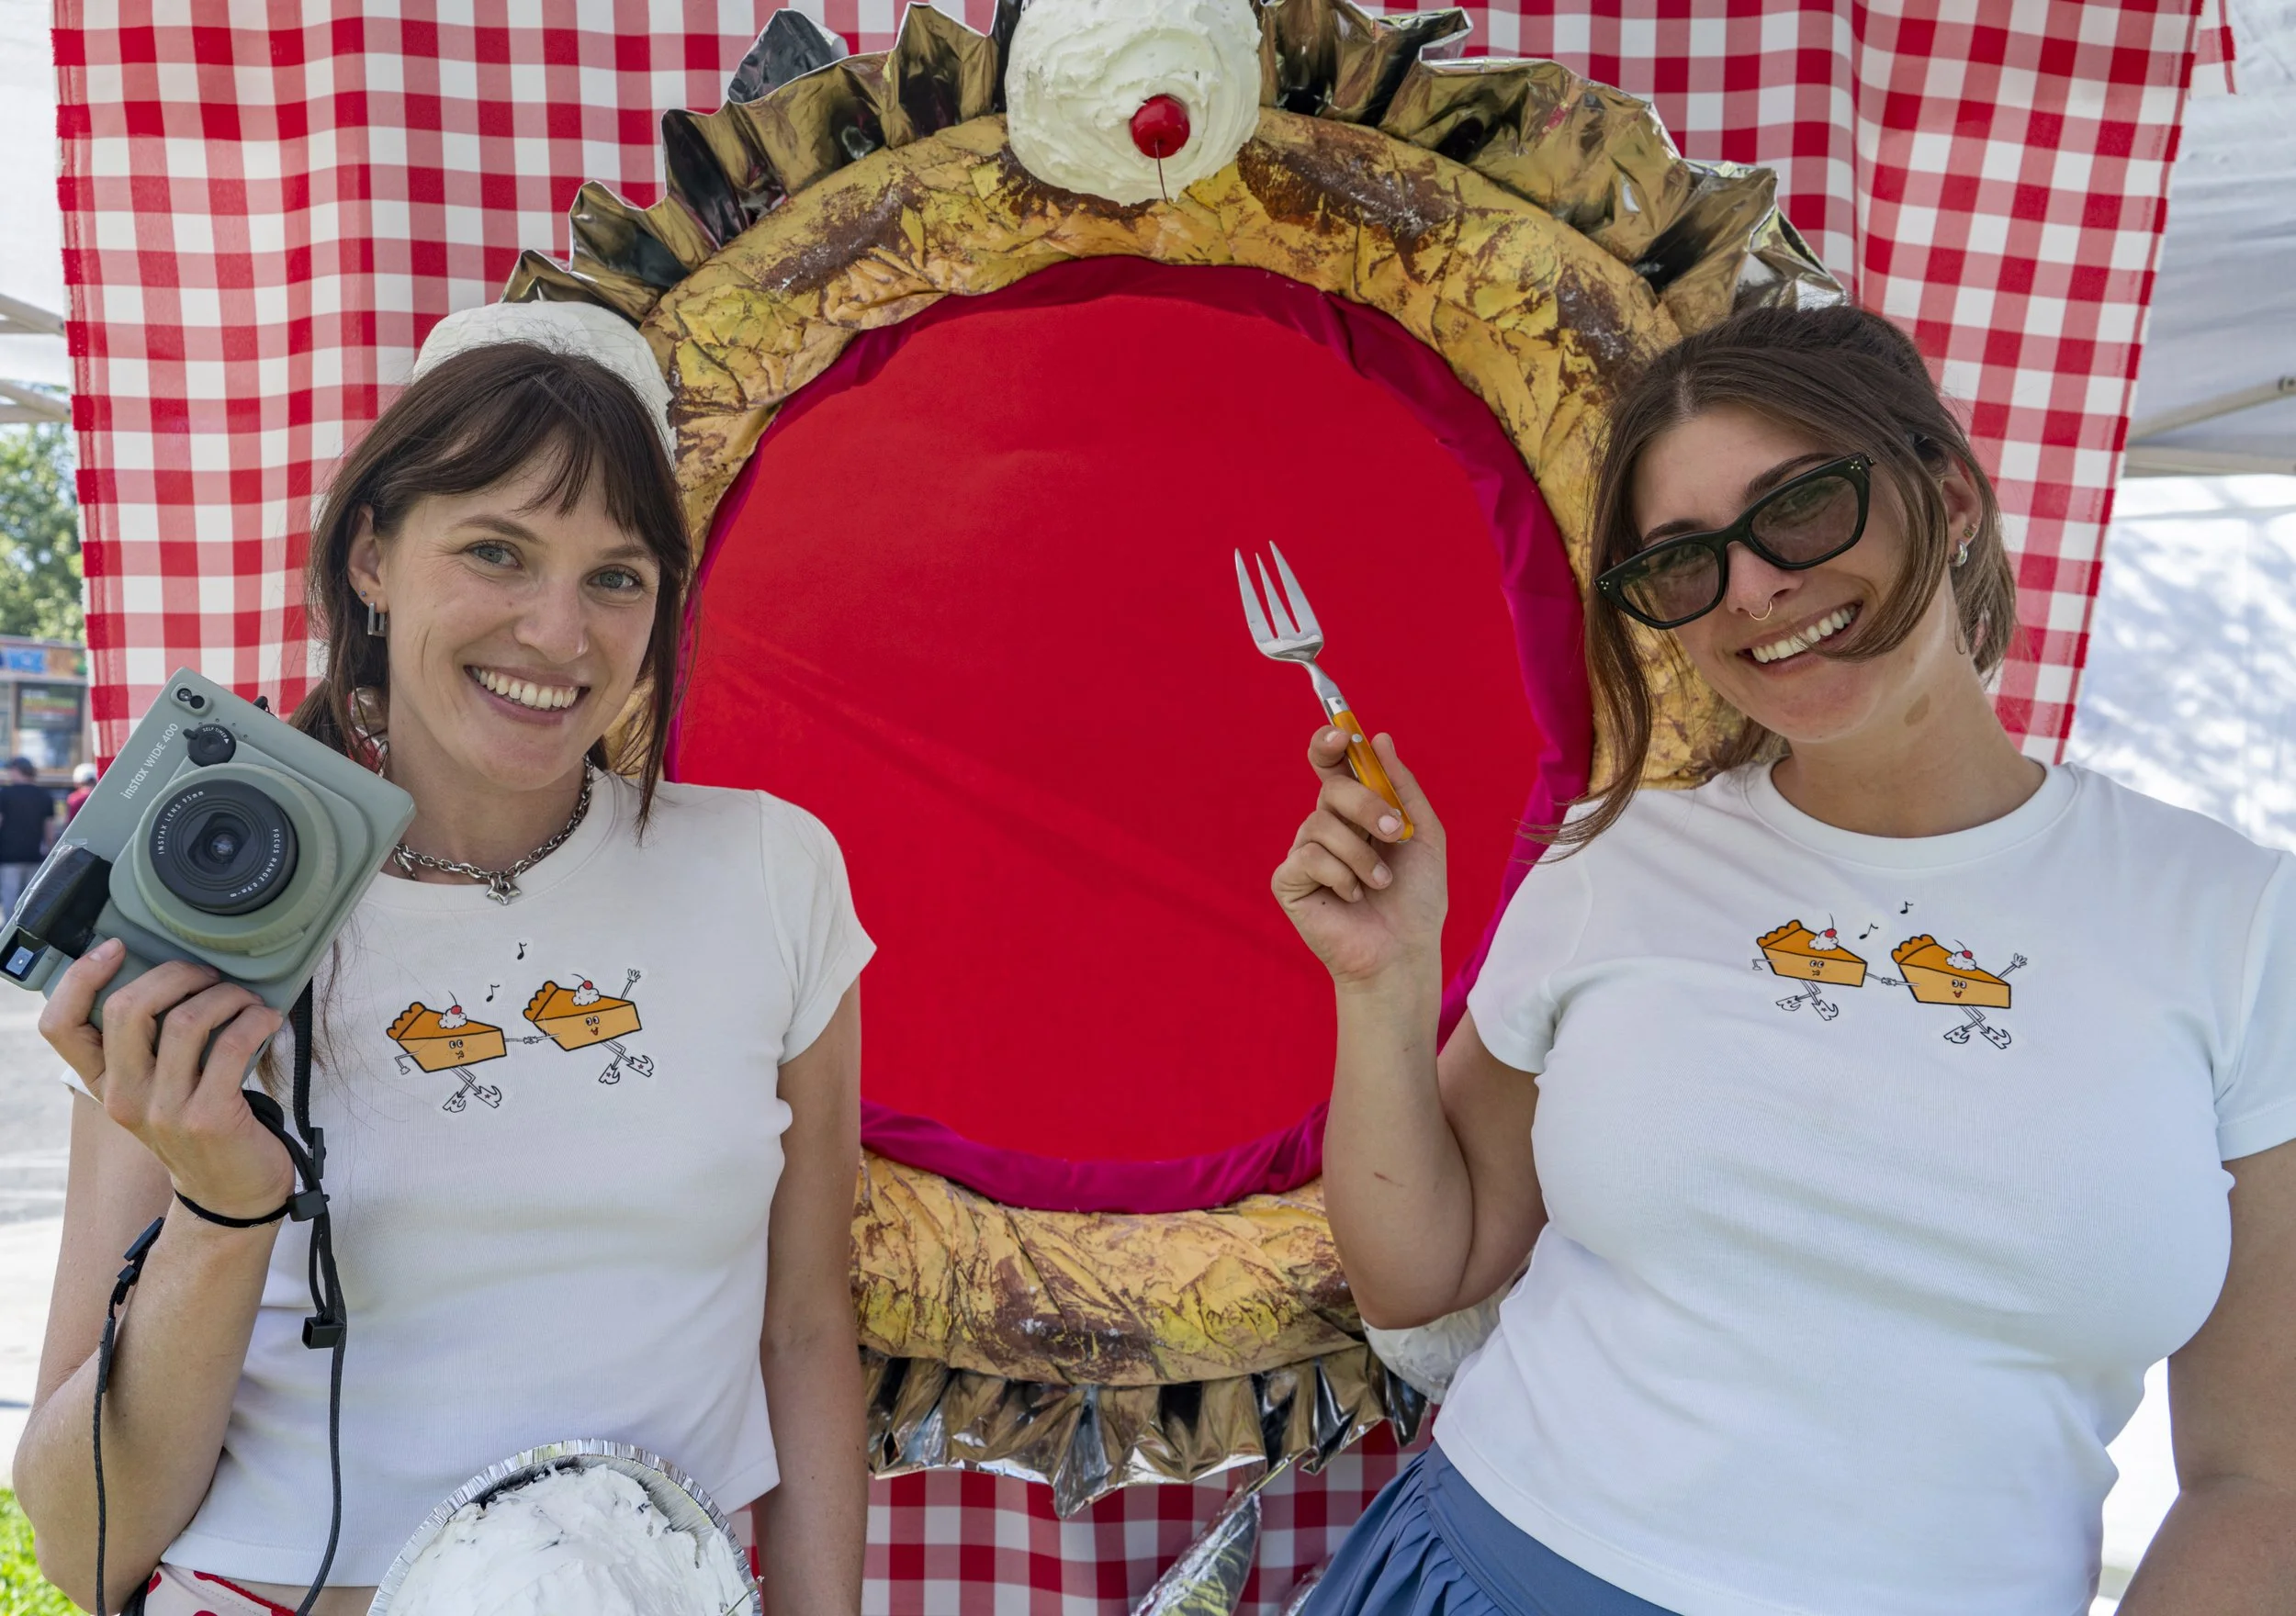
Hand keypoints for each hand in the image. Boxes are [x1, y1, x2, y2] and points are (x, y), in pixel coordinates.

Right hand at [41, 939, 293, 1219]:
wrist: (230, 1194)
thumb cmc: (200, 1127)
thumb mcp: (156, 1091)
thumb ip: (149, 1046)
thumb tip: (172, 976)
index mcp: (105, 1085)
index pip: (60, 1027)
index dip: (79, 978)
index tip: (114, 948)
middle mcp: (126, 1097)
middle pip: (127, 1008)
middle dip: (176, 974)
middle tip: (209, 976)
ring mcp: (165, 1109)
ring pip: (186, 1020)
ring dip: (226, 996)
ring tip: (246, 1001)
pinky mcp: (210, 1117)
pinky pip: (231, 1045)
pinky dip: (255, 1020)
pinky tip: (266, 1020)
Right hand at [1272, 727, 1445, 989]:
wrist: (1404, 951)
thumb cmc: (1416, 899)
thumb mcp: (1424, 834)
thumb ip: (1402, 787)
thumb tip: (1378, 739)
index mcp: (1355, 811)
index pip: (1331, 764)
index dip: (1330, 743)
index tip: (1343, 736)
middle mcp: (1325, 826)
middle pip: (1330, 788)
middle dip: (1367, 805)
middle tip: (1395, 834)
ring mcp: (1304, 853)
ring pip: (1320, 824)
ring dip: (1362, 854)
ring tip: (1379, 883)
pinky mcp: (1289, 882)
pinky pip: (1307, 857)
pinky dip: (1340, 876)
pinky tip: (1352, 898)